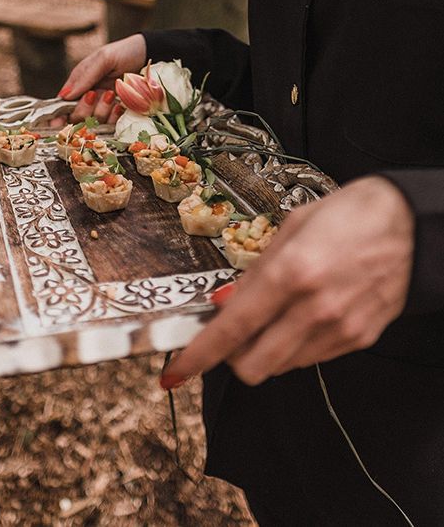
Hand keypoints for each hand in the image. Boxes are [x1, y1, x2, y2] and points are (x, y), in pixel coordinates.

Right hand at [52, 34, 146, 124]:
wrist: (148, 55)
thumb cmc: (122, 53)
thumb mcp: (102, 59)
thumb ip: (84, 77)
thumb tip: (64, 96)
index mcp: (79, 86)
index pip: (63, 105)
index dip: (57, 117)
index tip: (56, 124)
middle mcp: (89, 99)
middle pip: (77, 117)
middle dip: (84, 108)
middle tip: (94, 94)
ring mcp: (104, 108)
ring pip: (94, 121)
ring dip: (102, 109)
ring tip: (112, 93)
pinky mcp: (118, 114)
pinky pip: (112, 124)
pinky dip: (114, 116)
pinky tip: (120, 104)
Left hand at [161, 176, 414, 386]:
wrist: (410, 222)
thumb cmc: (346, 216)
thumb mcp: (289, 230)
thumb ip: (253, 273)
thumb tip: (222, 304)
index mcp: (291, 273)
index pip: (232, 328)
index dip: (198, 355)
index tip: (176, 370)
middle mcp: (315, 308)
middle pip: (253, 366)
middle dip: (232, 357)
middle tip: (231, 333)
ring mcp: (340, 329)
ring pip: (280, 367)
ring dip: (263, 350)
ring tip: (273, 315)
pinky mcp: (360, 339)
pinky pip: (310, 359)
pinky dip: (293, 347)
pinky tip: (301, 316)